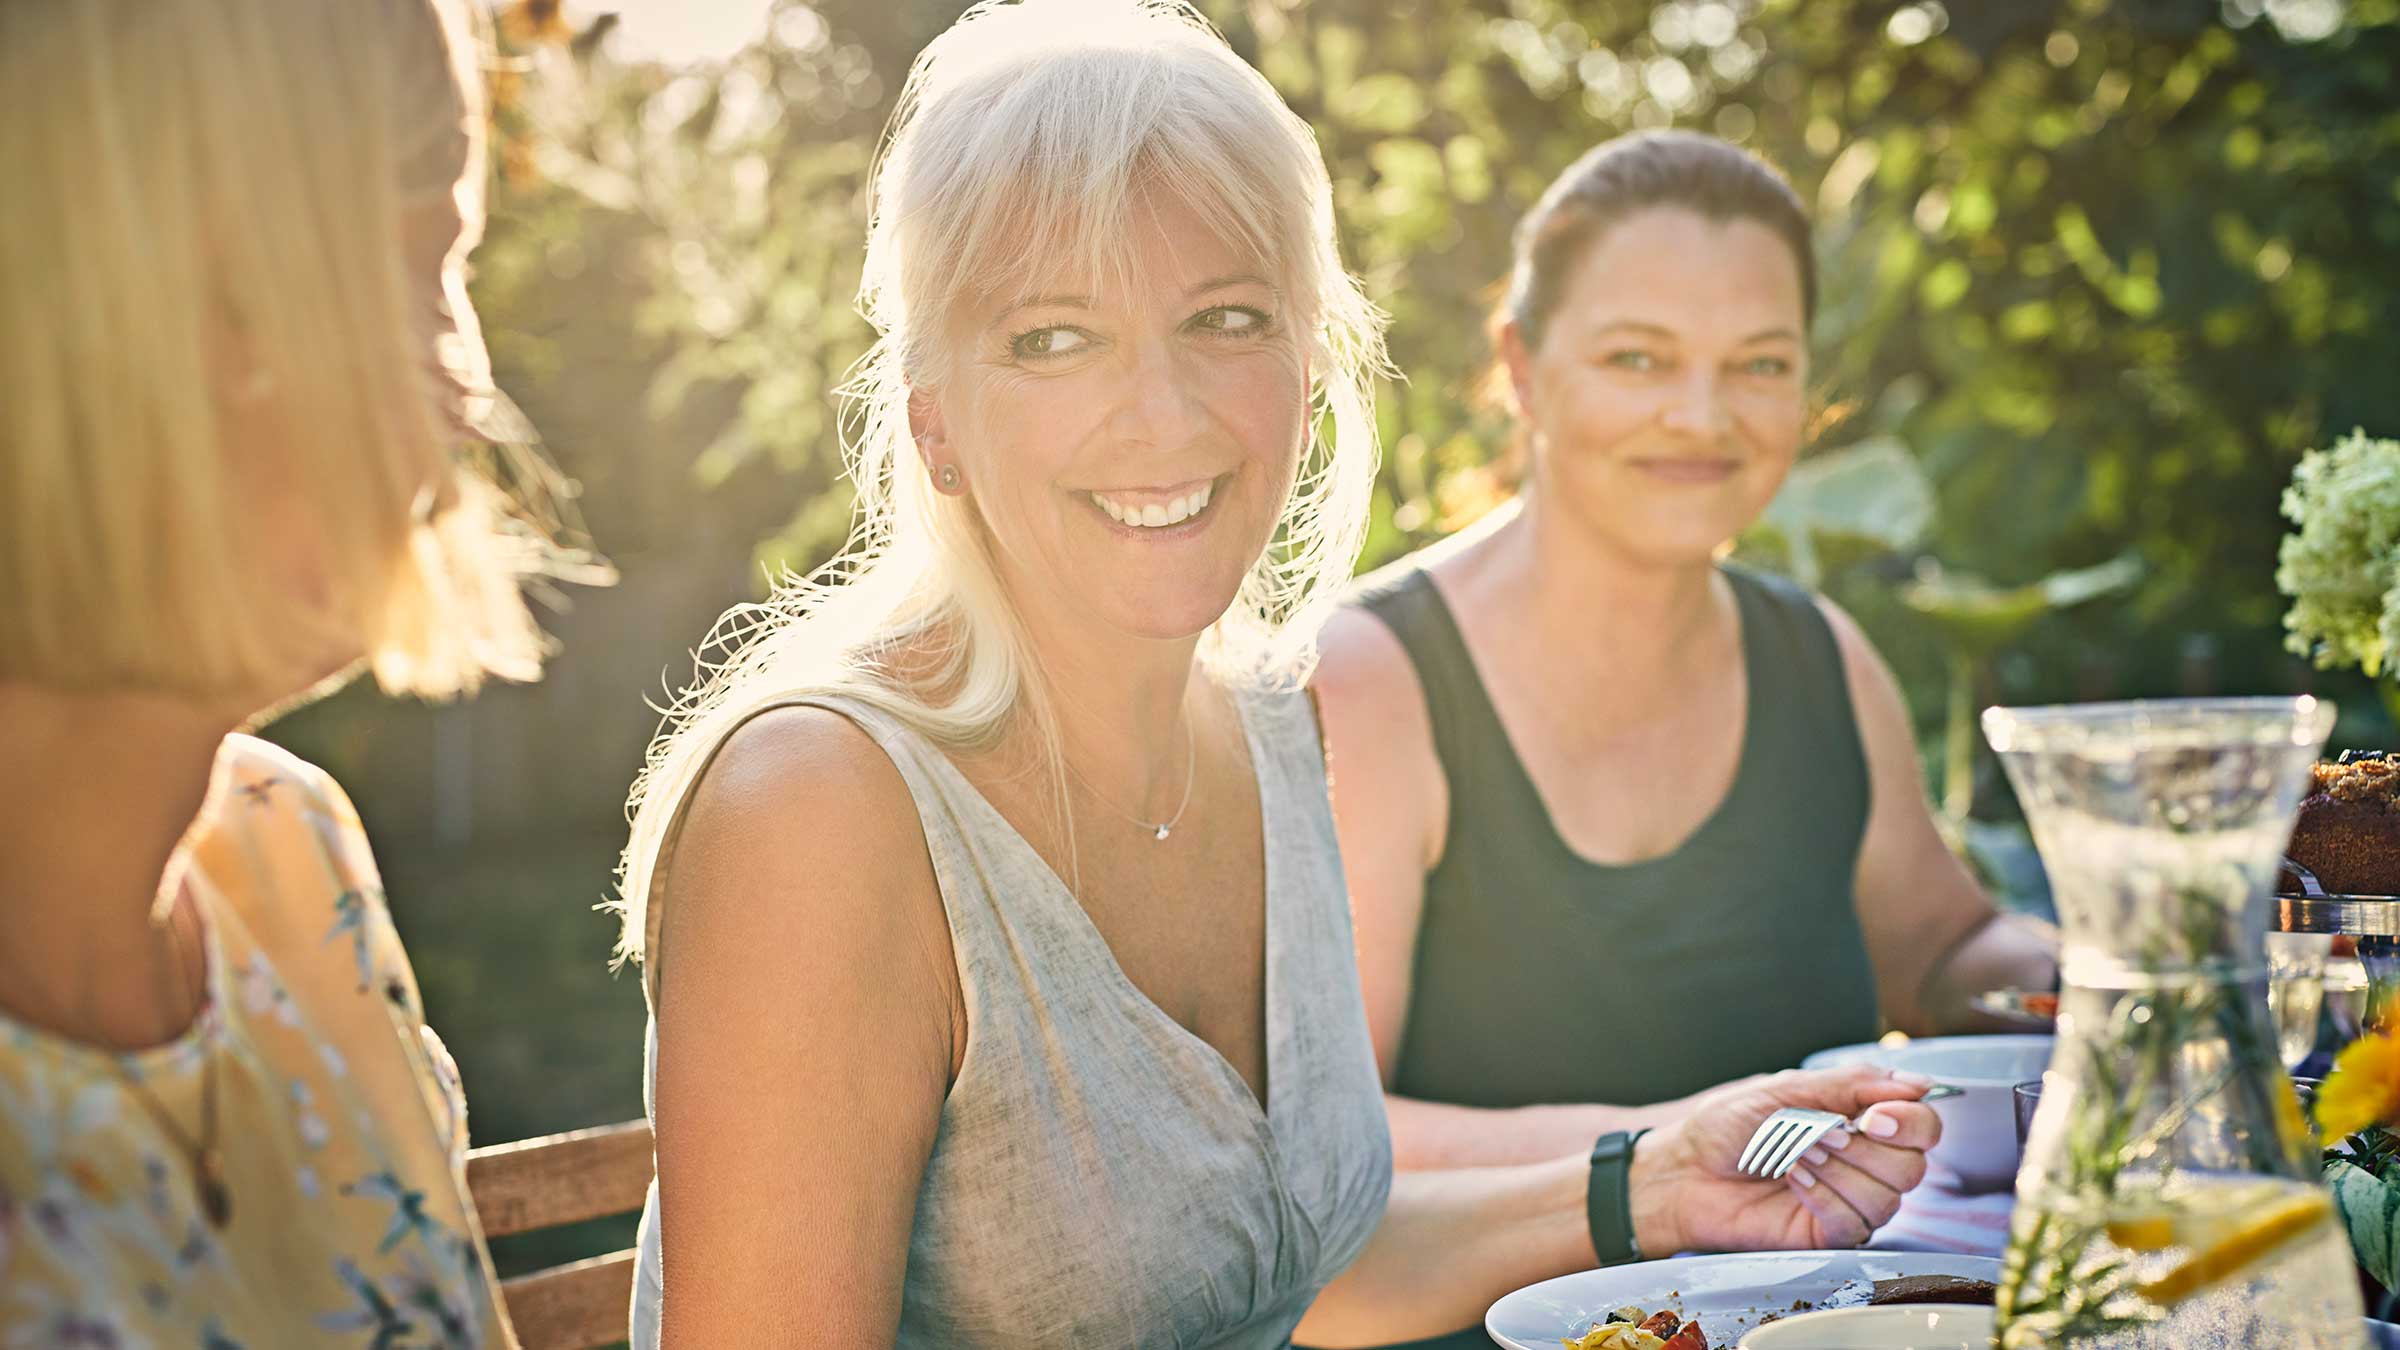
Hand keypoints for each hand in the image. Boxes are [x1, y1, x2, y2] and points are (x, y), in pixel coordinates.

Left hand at [1628, 1064, 1941, 1253]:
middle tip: (1823, 1134)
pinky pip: (1855, 1224)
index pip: (1923, 1127)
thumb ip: (1851, 1084)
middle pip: (1914, 1166)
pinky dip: (1823, 1199)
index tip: (1874, 1115)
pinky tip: (1793, 1181)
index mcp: (1861, 1120)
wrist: (1683, 1169)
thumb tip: (1917, 1083)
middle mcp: (1864, 1162)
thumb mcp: (1787, 1089)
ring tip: (1797, 1155)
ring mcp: (1849, 1200)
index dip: (1910, 1121)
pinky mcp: (1829, 1235)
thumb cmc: (1727, 1125)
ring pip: (1889, 1199)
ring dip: (1840, 1172)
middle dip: (1867, 1148)